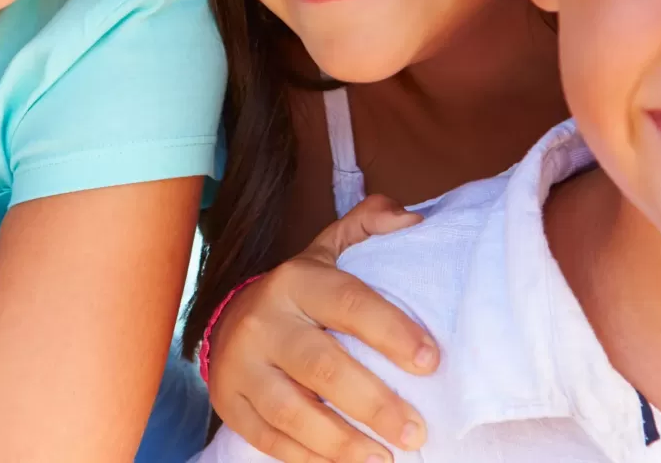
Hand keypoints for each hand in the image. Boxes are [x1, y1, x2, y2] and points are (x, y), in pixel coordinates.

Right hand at [206, 195, 436, 462]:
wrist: (231, 319)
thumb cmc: (302, 293)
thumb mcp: (330, 251)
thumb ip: (370, 226)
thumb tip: (412, 221)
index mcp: (296, 281)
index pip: (349, 303)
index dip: (392, 331)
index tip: (430, 362)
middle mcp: (264, 321)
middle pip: (322, 366)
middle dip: (374, 404)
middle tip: (415, 431)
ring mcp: (242, 366)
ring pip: (292, 411)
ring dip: (342, 443)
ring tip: (384, 459)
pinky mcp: (229, 404)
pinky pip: (269, 439)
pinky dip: (309, 459)